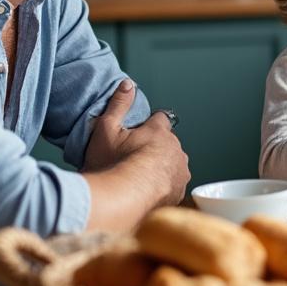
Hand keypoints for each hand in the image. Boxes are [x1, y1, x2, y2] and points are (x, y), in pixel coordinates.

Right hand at [83, 79, 187, 206]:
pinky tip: (145, 192)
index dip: (149, 125)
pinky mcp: (180, 192)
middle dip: (154, 148)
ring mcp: (181, 171)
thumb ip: (118, 105)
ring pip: (173, 163)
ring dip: (161, 167)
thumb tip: (128, 84)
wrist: (121, 201)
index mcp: (159, 132)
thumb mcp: (106, 130)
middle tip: (132, 159)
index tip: (138, 133)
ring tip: (137, 178)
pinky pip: (173, 183)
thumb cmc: (112, 164)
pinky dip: (162, 185)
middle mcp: (176, 149)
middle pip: (167, 143)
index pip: (160, 119)